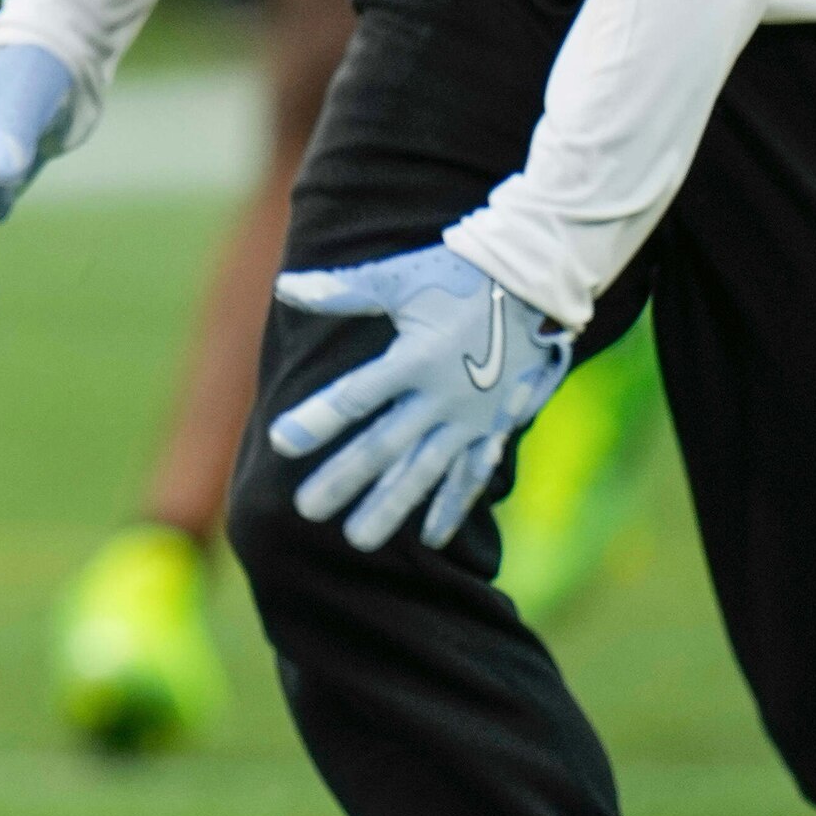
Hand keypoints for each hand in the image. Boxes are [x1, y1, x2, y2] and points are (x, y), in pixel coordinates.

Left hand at [266, 246, 573, 551]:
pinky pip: (471, 474)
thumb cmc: (456, 276)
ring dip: (391, 506)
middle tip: (306, 510)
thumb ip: (341, 291)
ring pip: (425, 471)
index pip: (356, 395)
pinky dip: (452, 506)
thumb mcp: (396, 279)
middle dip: (345, 479)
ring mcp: (471, 416)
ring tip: (357, 539)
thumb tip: (283, 286)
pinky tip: (431, 538)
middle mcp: (441, 395)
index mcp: (414, 357)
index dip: (318, 419)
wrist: (535, 283)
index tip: (281, 443)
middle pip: (384, 445)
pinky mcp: (495, 426)